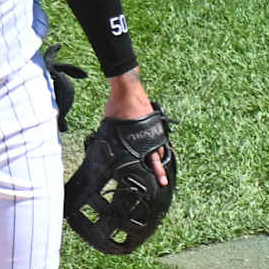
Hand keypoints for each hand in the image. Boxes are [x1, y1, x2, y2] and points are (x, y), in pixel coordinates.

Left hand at [101, 70, 168, 185]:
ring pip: (160, 145)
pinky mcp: (154, 119)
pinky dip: (156, 142)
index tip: (160, 181)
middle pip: (158, 155)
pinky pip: (157, 135)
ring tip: (159, 166)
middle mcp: (152, 133)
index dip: (155, 171)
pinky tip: (154, 146)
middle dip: (159, 168)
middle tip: (163, 180)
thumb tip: (106, 151)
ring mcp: (154, 126)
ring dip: (159, 155)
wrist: (126, 88)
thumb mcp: (111, 126)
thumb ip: (112, 139)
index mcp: (142, 137)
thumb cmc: (117, 106)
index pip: (151, 159)